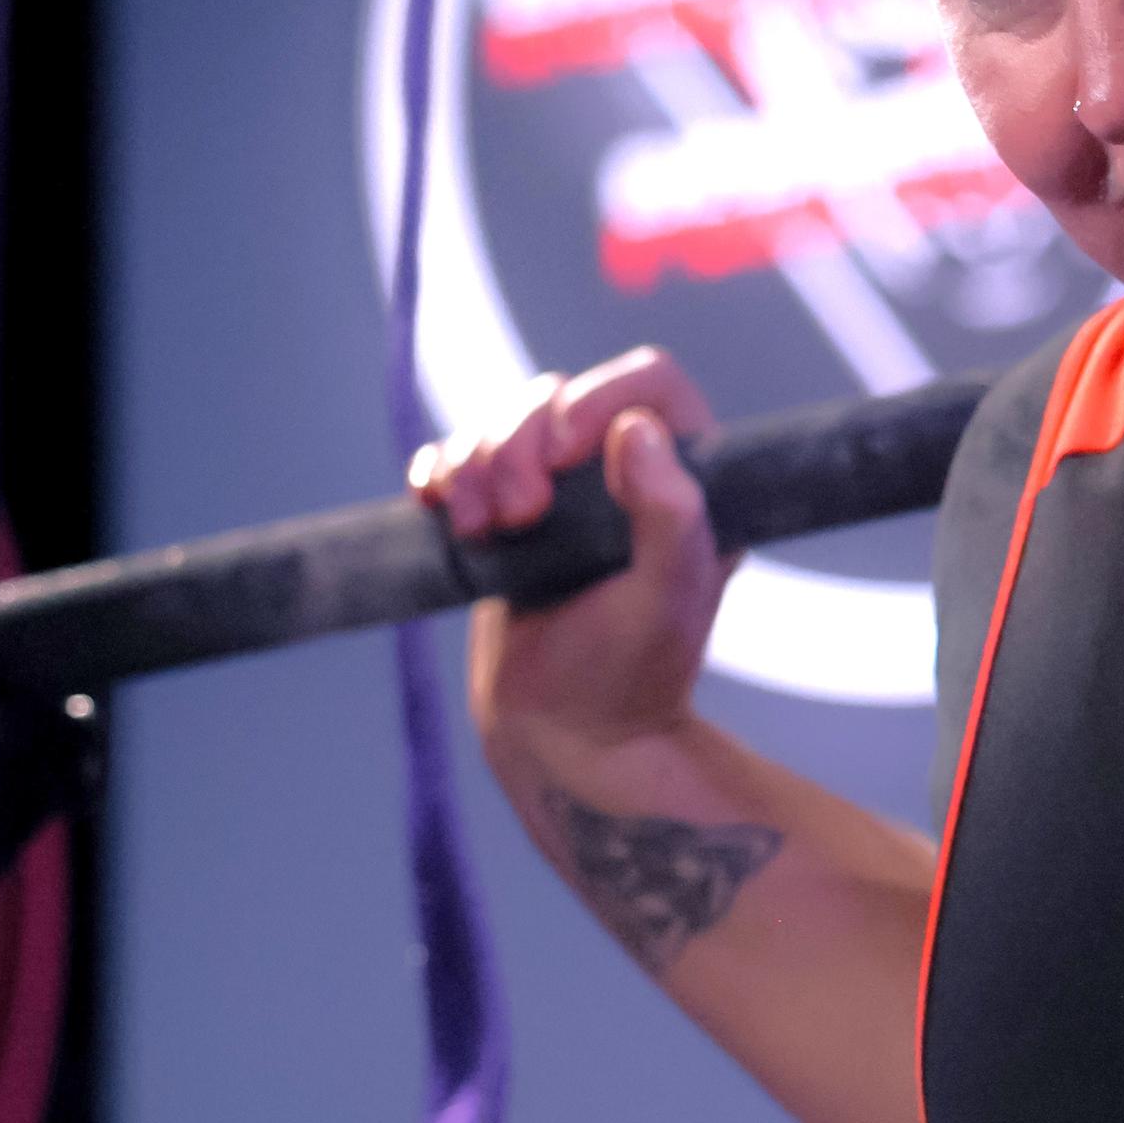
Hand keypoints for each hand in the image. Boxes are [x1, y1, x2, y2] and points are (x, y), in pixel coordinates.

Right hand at [417, 346, 729, 772]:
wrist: (567, 739)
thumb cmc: (631, 674)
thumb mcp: (668, 597)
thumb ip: (670, 514)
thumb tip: (635, 429)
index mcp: (683, 477)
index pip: (647, 383)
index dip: (598, 396)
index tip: (564, 455)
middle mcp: (620, 473)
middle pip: (556, 395)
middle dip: (517, 441)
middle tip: (517, 517)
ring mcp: (555, 493)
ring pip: (500, 422)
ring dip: (474, 462)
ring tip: (480, 531)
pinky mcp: (498, 516)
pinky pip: (457, 459)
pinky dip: (440, 473)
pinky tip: (442, 510)